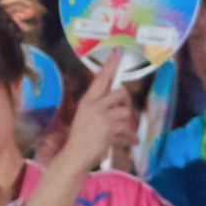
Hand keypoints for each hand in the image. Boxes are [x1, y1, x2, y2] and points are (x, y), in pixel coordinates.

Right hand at [61, 53, 134, 171]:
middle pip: (121, 93)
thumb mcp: (89, 119)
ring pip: (126, 111)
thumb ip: (106, 112)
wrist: (75, 154)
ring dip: (127, 123)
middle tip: (122, 114)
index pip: (101, 78)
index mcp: (88, 100)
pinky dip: (130, 137)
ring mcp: (102, 115)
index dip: (111, 65)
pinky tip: (128, 142)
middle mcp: (94, 104)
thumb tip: (126, 113)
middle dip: (126, 103)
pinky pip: (128, 127)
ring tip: (119, 132)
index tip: (119, 52)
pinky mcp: (109, 127)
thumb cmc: (81, 138)